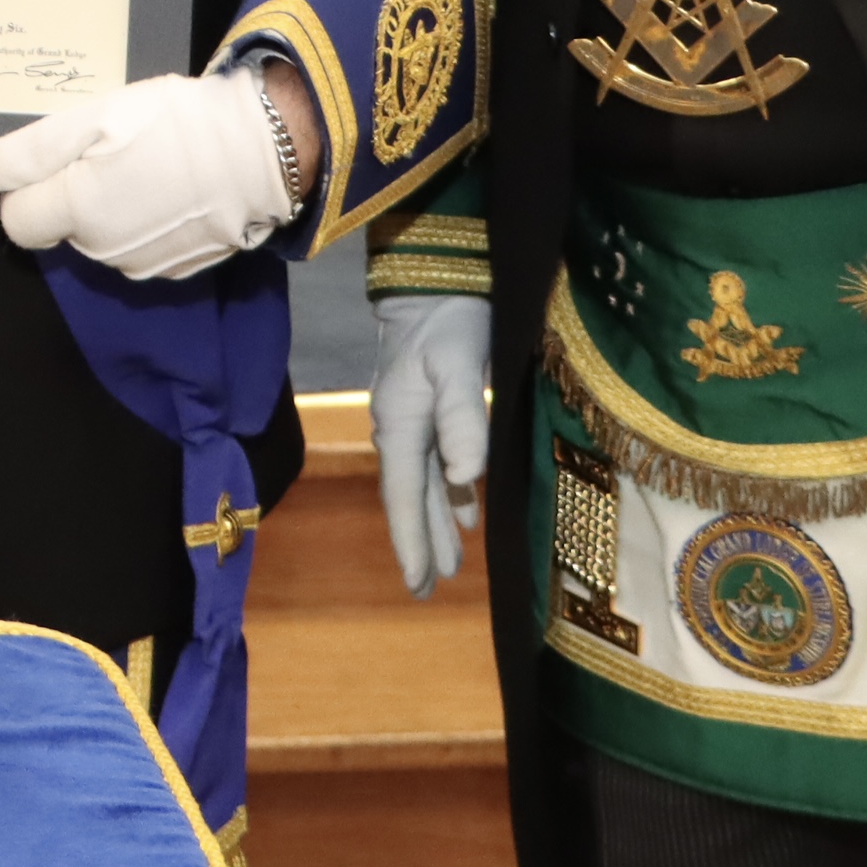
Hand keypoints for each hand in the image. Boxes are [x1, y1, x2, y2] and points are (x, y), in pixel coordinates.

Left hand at [0, 65, 305, 278]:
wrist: (264, 153)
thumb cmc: (175, 125)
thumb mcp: (96, 117)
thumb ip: (33, 151)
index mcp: (77, 212)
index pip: (18, 221)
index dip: (28, 188)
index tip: (58, 159)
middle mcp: (103, 251)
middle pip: (61, 228)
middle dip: (73, 193)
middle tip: (113, 150)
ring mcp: (143, 266)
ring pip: (102, 238)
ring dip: (111, 208)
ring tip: (150, 165)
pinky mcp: (177, 270)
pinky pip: (140, 248)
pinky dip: (148, 223)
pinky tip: (174, 190)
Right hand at [370, 294, 491, 596]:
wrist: (436, 276)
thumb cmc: (448, 319)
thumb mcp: (456, 364)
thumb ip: (461, 420)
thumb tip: (462, 480)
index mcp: (401, 424)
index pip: (403, 496)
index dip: (411, 542)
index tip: (418, 584)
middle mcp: (401, 429)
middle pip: (409, 499)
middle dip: (419, 544)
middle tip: (426, 591)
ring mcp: (413, 419)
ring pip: (423, 486)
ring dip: (434, 525)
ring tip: (446, 566)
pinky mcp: (429, 408)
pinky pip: (435, 465)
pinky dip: (448, 495)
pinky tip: (465, 511)